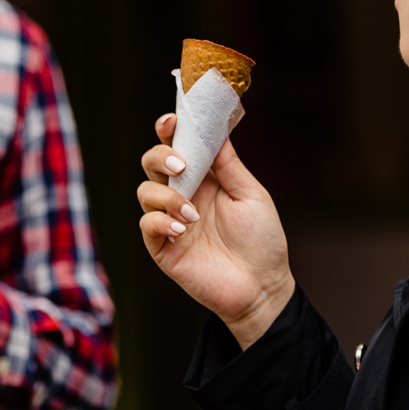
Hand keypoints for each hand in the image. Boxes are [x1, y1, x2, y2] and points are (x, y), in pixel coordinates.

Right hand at [138, 114, 295, 349]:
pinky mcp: (162, 248)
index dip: (169, 130)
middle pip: (152, 163)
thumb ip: (230, 165)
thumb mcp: (252, 195)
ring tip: (193, 215)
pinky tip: (182, 230)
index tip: (171, 122)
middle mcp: (183, 195)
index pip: (178, 146)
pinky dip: (159, 222)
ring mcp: (170, 221)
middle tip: (181, 166)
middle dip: (160, 157)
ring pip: (145, 192)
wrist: (263, 287)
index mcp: (204, 178)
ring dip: (167, 197)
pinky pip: (147, 225)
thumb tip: (215, 131)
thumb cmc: (262, 240)